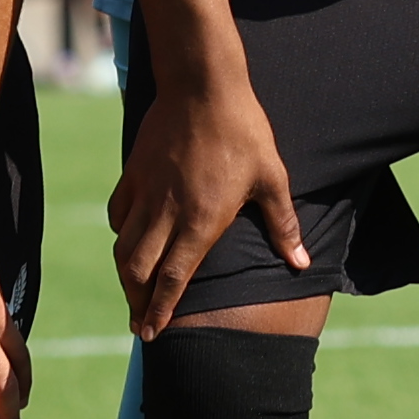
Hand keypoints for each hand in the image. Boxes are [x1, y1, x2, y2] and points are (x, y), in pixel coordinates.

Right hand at [107, 69, 301, 337]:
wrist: (202, 85)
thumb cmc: (243, 131)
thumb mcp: (272, 178)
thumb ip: (283, 224)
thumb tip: (301, 262)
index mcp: (201, 221)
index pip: (174, 279)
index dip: (161, 310)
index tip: (152, 333)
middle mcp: (168, 213)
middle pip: (139, 271)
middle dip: (137, 303)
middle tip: (140, 324)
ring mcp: (147, 192)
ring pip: (123, 246)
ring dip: (126, 275)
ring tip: (132, 292)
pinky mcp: (134, 172)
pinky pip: (117, 213)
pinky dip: (119, 233)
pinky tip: (127, 239)